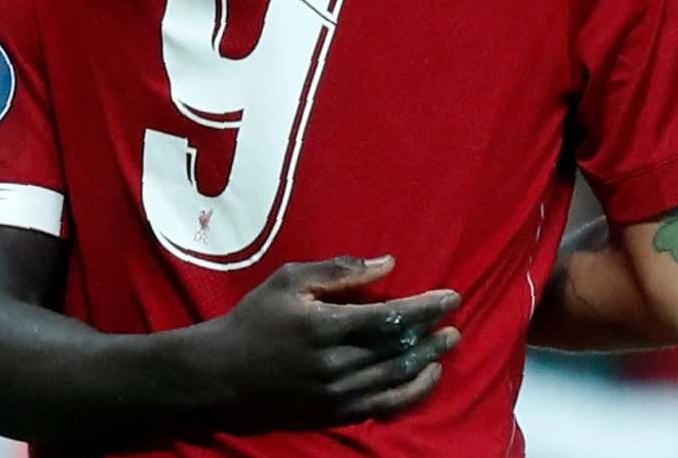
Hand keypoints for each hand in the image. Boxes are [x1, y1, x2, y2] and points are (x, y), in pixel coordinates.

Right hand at [203, 255, 461, 429]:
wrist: (221, 374)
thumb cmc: (255, 318)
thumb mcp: (289, 280)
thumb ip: (340, 271)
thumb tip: (388, 263)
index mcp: (326, 326)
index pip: (390, 316)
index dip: (425, 307)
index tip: (451, 296)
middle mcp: (336, 364)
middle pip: (398, 348)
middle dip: (432, 332)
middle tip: (456, 319)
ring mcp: (337, 394)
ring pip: (396, 377)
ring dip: (428, 360)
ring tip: (449, 343)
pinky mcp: (334, 413)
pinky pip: (383, 405)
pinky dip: (411, 392)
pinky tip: (428, 377)